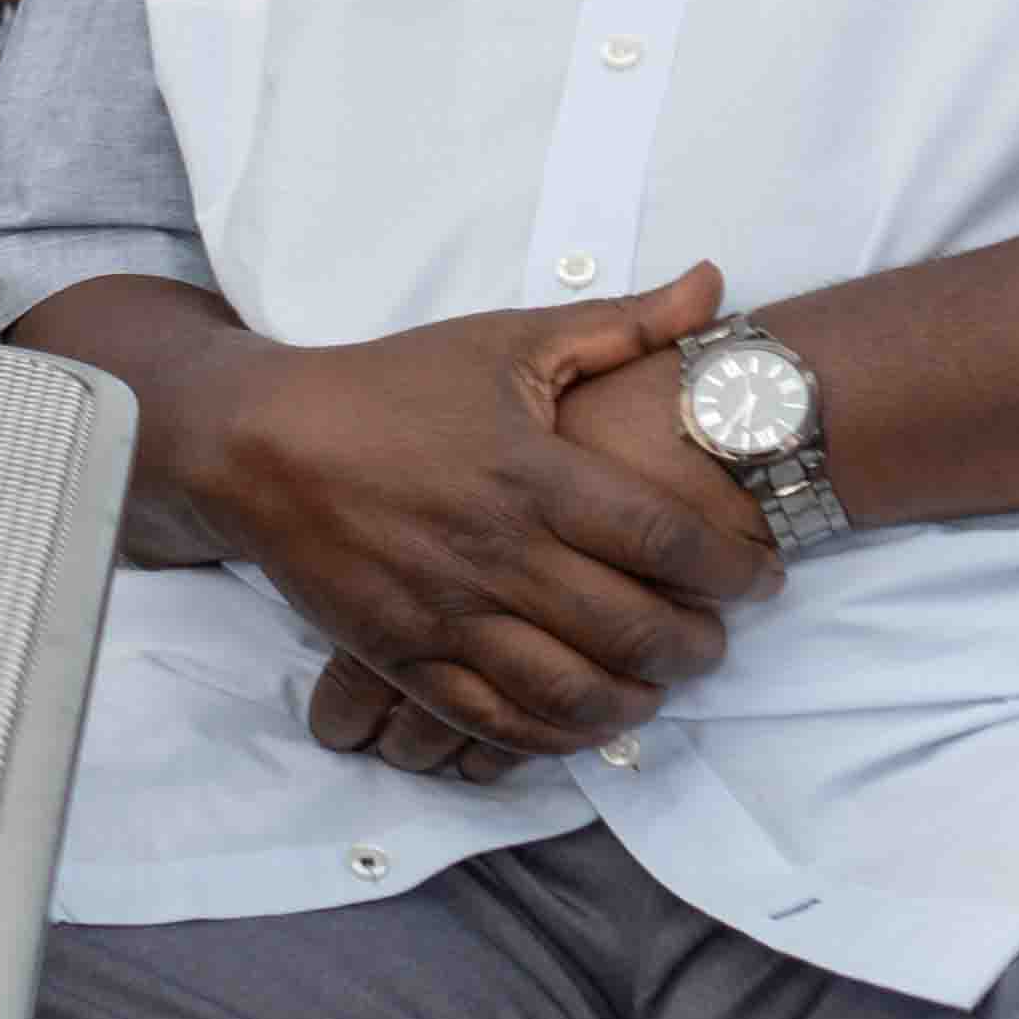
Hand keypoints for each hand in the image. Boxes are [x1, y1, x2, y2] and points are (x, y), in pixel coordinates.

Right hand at [169, 263, 776, 758]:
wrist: (258, 440)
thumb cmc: (389, 386)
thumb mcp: (503, 341)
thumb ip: (618, 323)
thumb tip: (715, 283)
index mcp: (532, 474)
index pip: (668, 542)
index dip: (734, 570)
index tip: (760, 577)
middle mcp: (498, 551)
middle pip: (634, 630)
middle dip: (697, 648)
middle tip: (712, 640)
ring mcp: (447, 612)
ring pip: (572, 692)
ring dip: (635, 702)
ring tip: (654, 687)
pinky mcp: (402, 655)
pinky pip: (494, 722)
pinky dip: (552, 735)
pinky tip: (579, 717)